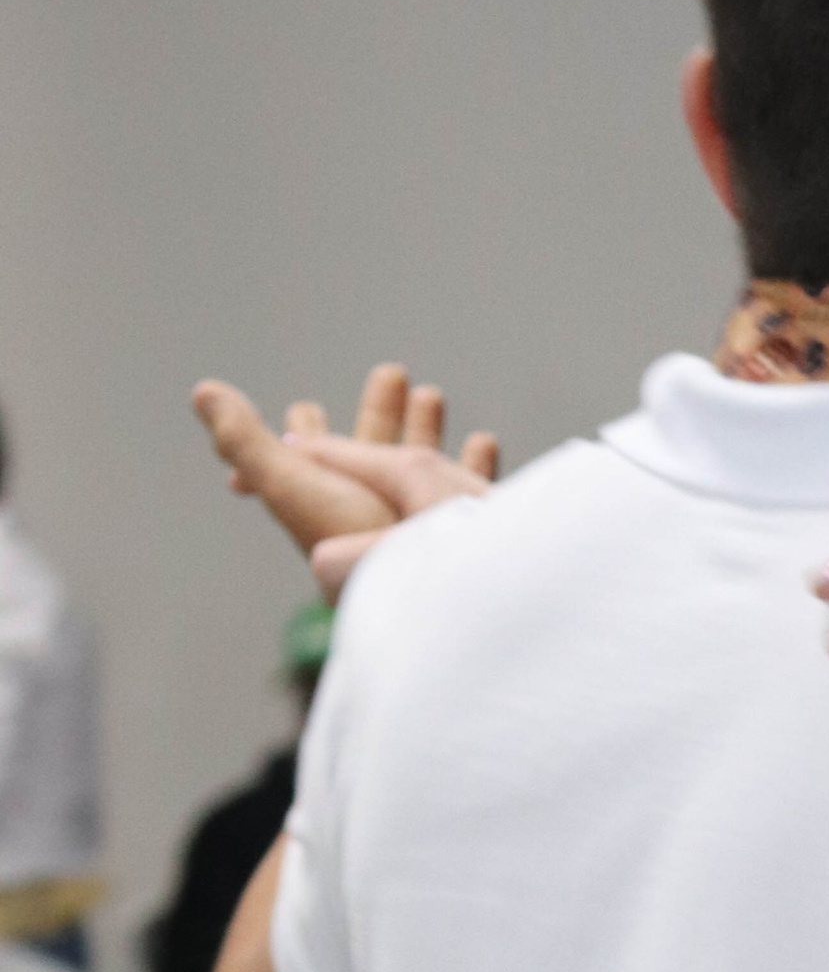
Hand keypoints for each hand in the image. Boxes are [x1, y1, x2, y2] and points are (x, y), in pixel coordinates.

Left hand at [192, 363, 500, 595]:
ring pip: (421, 467)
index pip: (303, 462)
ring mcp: (416, 528)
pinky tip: (482, 440)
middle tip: (392, 372)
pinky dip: (472, 464)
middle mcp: (368, 517)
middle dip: (379, 414)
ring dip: (424, 429)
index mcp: (325, 505)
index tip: (301, 410)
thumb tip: (202, 392)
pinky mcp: (461, 534)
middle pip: (370, 455)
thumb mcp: (292, 481)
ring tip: (430, 393)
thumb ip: (245, 440)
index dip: (295, 440)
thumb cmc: (355, 542)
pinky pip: (467, 489)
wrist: (426, 599)